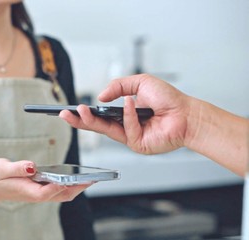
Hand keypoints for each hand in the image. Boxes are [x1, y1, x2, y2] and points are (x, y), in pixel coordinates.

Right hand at [0, 158, 90, 207]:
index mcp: (28, 190)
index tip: (73, 179)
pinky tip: (76, 177)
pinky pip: (59, 190)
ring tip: (90, 178)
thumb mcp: (1, 169)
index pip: (47, 191)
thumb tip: (32, 166)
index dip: (60, 186)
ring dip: (76, 187)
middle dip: (76, 188)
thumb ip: (17, 167)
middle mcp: (36, 194)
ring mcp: (39, 193)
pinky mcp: (40, 190)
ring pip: (62, 194)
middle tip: (92, 179)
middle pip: (61, 195)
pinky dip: (69, 184)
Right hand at [60, 74, 192, 154]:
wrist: (186, 113)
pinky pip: (127, 129)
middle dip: (79, 120)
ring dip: (91, 121)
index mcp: (123, 114)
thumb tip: (101, 97)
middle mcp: (124, 127)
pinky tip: (131, 104)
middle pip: (96, 126)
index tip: (71, 110)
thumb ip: (119, 86)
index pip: (99, 115)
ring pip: (105, 130)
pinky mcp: (138, 144)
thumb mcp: (140, 82)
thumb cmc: (168, 99)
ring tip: (80, 112)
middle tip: (65, 115)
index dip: (84, 113)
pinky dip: (129, 115)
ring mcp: (130, 137)